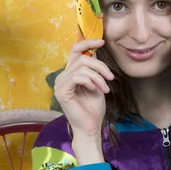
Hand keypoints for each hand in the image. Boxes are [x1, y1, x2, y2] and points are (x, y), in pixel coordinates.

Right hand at [54, 40, 113, 163]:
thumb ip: (93, 68)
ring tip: (105, 88)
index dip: (87, 43)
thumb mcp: (97, 83)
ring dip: (98, 76)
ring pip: (82, 67)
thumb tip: (94, 51)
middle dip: (100, 65)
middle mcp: (62, 77)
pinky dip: (91, 81)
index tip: (102, 42)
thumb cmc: (94, 108)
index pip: (74, 51)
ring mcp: (60, 84)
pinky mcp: (62, 91)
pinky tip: (96, 90)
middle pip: (81, 58)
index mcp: (69, 74)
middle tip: (111, 77)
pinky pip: (78, 77)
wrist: (90, 127)